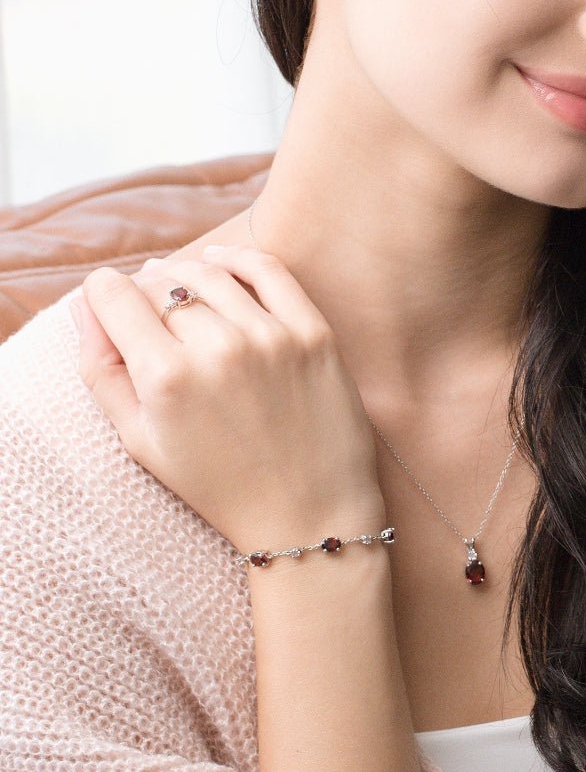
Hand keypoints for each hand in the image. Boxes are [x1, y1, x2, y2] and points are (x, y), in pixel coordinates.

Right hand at [73, 245, 385, 556]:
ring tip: (172, 283)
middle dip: (143, 291)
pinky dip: (236, 258)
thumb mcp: (141, 441)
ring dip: (182, 273)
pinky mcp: (313, 332)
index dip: (101, 294)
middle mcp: (219, 349)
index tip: (106, 302)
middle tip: (143, 306)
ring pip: (209, 274)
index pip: (114, 298)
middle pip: (161, 286)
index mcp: (168, 379)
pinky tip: (217, 260)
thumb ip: (103, 372)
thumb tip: (86, 307)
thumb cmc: (219, 485)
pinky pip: (267, 270)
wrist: (308, 513)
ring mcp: (271, 336)